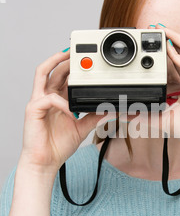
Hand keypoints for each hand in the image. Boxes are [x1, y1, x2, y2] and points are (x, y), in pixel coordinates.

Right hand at [20, 49, 99, 172]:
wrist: (45, 162)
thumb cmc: (58, 145)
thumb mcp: (82, 127)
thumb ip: (95, 116)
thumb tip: (111, 109)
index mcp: (57, 99)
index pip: (63, 76)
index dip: (72, 66)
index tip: (86, 59)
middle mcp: (46, 97)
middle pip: (53, 69)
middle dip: (66, 59)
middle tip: (81, 53)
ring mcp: (38, 102)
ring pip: (42, 73)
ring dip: (56, 63)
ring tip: (68, 58)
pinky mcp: (33, 110)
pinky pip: (49, 99)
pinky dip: (63, 103)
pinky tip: (73, 112)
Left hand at [153, 24, 179, 149]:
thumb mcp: (160, 118)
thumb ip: (142, 114)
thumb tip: (123, 114)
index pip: (178, 58)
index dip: (167, 47)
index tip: (154, 40)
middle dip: (172, 37)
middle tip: (157, 27)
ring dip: (178, 40)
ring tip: (165, 32)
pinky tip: (171, 53)